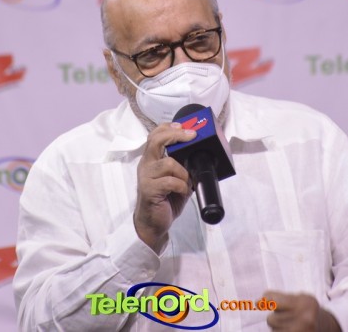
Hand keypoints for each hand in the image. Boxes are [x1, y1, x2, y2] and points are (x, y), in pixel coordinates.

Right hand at [134, 122, 194, 251]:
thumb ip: (183, 167)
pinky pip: (170, 181)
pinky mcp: (149, 190)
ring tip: (186, 182)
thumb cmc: (165, 200)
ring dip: (183, 172)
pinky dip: (181, 185)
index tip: (183, 125)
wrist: (153, 223)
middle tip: (192, 136)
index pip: (154, 136)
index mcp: (151, 160)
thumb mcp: (176, 180)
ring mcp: (146, 177)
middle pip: (156, 140)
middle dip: (176, 135)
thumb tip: (201, 157)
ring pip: (168, 162)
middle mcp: (146, 165)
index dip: (168, 128)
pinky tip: (182, 192)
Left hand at [264, 291, 340, 331]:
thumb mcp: (299, 298)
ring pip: (273, 330)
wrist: (327, 326)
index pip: (274, 301)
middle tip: (287, 317)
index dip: (265, 301)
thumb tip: (257, 302)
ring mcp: (302, 331)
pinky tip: (289, 329)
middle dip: (275, 318)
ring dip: (278, 328)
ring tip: (290, 325)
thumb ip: (279, 298)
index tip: (258, 302)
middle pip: (271, 319)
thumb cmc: (307, 310)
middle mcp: (305, 319)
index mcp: (305, 303)